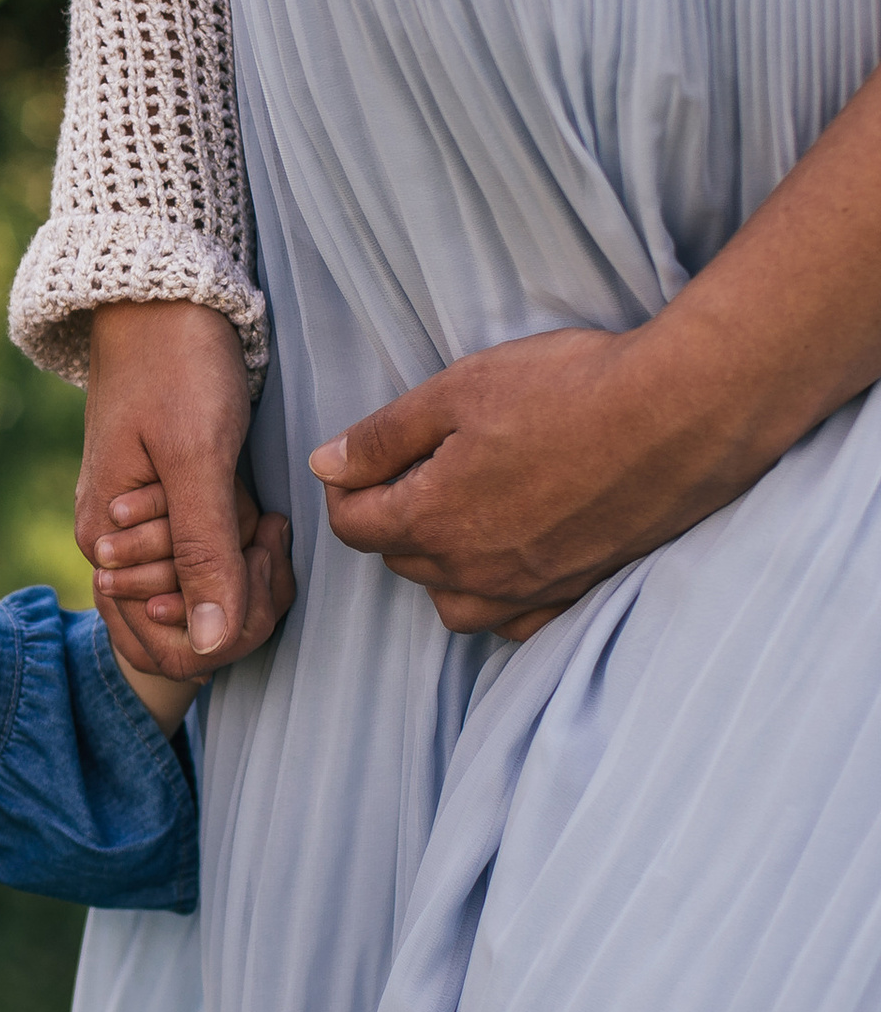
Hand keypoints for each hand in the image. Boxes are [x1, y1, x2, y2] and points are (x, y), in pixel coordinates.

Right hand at [77, 301, 275, 677]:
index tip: (261, 551)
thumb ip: (202, 555)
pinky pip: (206, 570)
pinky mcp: (165, 516)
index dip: (231, 628)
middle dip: (244, 599)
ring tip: (265, 517)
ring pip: (203, 607)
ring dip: (247, 577)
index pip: (170, 650)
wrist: (160, 299)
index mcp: (104, 546)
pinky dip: (241, 556)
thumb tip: (207, 648)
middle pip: (188, 636)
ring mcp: (139, 536)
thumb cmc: (176, 366)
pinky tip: (259, 516)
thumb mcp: (196, 457)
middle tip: (270, 529)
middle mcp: (112, 553)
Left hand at [306, 323, 739, 637]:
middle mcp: (477, 571)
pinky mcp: (583, 590)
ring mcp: (533, 588)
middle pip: (402, 561)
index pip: (353, 527)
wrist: (687, 411)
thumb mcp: (455, 392)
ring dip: (442, 566)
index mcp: (433, 520)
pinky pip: (520, 622)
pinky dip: (503, 599)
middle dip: (394, 519)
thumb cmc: (570, 390)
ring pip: (455, 603)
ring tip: (463, 514)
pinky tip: (514, 556)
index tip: (362, 460)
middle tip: (422, 468)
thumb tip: (325, 465)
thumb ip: (381, 437)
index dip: (345, 490)